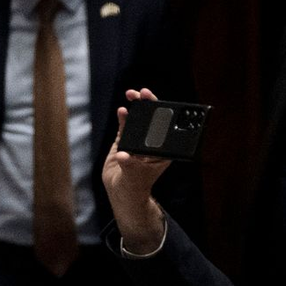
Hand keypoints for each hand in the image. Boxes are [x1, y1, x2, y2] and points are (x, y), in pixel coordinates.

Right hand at [103, 87, 170, 253]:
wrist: (122, 191)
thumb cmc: (134, 185)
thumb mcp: (133, 175)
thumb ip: (129, 164)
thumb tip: (123, 156)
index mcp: (161, 150)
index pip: (164, 128)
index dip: (162, 113)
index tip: (157, 104)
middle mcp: (151, 143)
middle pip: (152, 119)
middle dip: (149, 105)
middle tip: (143, 93)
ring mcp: (137, 141)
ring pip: (138, 120)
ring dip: (135, 107)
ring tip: (131, 94)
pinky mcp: (124, 142)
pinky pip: (124, 127)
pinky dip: (123, 118)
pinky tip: (122, 110)